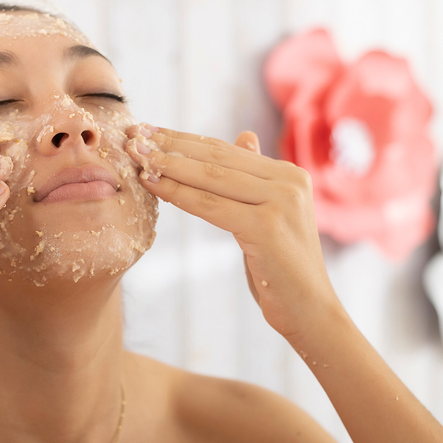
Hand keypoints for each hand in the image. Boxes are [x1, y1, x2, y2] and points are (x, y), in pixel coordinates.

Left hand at [125, 125, 340, 345]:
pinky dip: (177, 193)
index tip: (149, 130)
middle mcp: (289, 181)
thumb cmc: (283, 269)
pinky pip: (210, 205)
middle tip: (132, 133)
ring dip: (167, 164)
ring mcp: (281, 202)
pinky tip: (151, 183)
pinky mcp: (266, 226)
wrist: (310, 312)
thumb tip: (244, 137)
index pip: (226, 151)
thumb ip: (256, 178)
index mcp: (291, 175)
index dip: (185, 139)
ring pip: (211, 178)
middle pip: (217, 158)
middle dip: (170, 144)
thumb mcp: (270, 216)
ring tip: (135, 153)